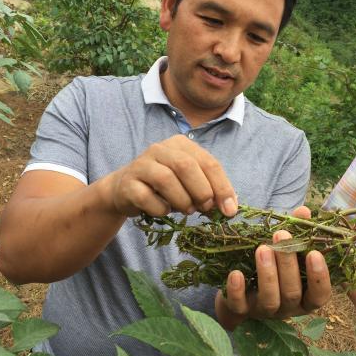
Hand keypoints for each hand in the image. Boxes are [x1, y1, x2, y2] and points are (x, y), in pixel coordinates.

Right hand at [108, 135, 236, 217]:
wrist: (125, 190)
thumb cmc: (164, 187)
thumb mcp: (190, 184)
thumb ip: (210, 190)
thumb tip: (230, 208)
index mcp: (181, 144)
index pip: (208, 162)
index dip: (222, 187)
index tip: (230, 210)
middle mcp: (160, 149)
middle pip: (186, 166)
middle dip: (202, 191)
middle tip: (205, 208)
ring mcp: (141, 164)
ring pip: (166, 179)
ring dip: (182, 201)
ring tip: (186, 210)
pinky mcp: (127, 183)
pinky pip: (146, 197)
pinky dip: (160, 209)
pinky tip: (164, 211)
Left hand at [215, 206, 330, 329]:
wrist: (241, 292)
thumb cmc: (274, 267)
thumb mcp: (286, 250)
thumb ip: (297, 233)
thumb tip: (305, 212)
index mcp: (305, 296)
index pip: (320, 294)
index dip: (320, 277)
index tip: (314, 253)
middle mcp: (288, 307)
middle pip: (293, 293)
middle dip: (288, 264)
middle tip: (281, 235)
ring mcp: (264, 311)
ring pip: (270, 299)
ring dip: (268, 274)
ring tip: (262, 249)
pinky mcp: (241, 310)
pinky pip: (239, 305)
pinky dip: (237, 290)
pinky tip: (236, 273)